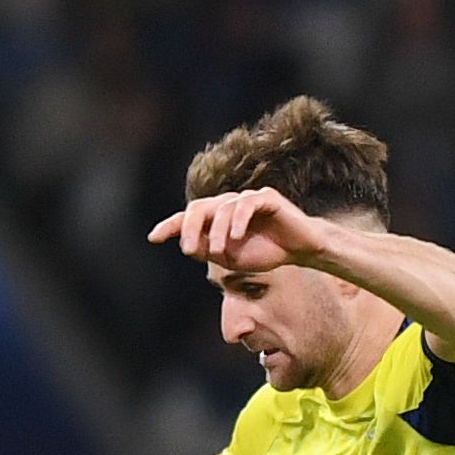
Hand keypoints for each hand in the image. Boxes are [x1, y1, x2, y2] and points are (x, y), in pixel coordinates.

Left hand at [148, 188, 330, 273]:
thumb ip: (210, 250)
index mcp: (216, 218)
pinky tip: (235, 237)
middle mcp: (227, 204)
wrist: (300, 250)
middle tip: (189, 249)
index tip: (153, 238)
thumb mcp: (232, 258)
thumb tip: (188, 245)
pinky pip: (246, 204)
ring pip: (221, 208)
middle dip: (190, 227)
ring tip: (219, 251)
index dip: (170, 226)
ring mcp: (246, 198)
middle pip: (199, 208)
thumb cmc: (265, 252)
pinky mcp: (266, 197)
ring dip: (217, 231)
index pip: (188, 218)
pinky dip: (238, 220)